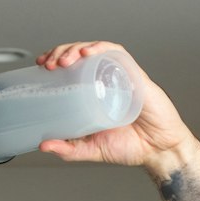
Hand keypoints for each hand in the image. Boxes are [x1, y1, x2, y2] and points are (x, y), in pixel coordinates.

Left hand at [34, 41, 199, 172]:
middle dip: (61, 52)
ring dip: (76, 48)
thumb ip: (68, 149)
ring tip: (64, 59)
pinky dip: (101, 48)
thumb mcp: (90, 149)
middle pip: (80, 54)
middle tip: (49, 64)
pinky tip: (87, 52)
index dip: (54, 59)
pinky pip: (118, 54)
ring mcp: (121, 75)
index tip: (41, 64)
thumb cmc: (130, 147)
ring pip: (95, 49)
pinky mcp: (135, 75)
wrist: (158, 151)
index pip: (71, 66)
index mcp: (94, 91)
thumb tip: (43, 145)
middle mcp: (106, 79)